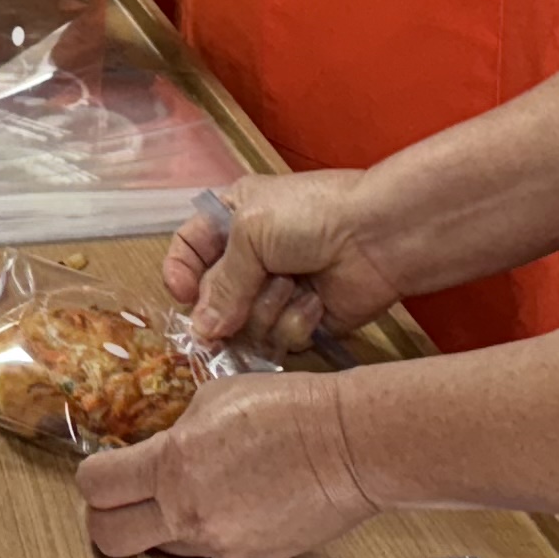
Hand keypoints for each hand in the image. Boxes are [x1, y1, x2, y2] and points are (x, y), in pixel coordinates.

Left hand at [77, 373, 372, 557]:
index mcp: (171, 466)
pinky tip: (230, 504)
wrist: (347, 445)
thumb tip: (156, 447)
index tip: (104, 469)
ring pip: (160, 549)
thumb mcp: (211, 399)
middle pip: (109, 539)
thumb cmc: (284, 408)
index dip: (92, 478)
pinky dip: (205, 534)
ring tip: (188, 496)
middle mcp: (187, 515)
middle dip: (105, 519)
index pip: (96, 487)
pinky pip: (207, 554)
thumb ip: (173, 432)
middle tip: (124, 498)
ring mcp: (220, 546)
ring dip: (160, 527)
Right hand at [166, 172, 407, 354]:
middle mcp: (251, 258)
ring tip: (293, 287)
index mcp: (232, 219)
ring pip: (244, 326)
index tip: (182, 296)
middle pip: (213, 298)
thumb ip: (221, 284)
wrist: (378, 237)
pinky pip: (279, 340)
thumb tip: (200, 332)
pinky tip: (316, 303)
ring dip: (267, 309)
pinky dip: (296, 323)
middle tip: (244, 302)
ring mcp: (277, 292)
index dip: (180, 274)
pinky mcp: (303, 322)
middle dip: (228, 304)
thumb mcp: (250, 233)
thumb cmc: (309, 217)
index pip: (189, 250)